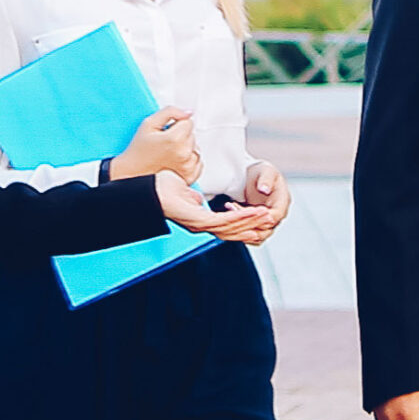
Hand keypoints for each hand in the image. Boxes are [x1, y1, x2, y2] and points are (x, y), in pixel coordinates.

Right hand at [111, 106, 199, 182]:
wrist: (133, 173)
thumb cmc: (138, 150)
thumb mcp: (148, 124)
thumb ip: (170, 112)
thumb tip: (188, 112)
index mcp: (175, 139)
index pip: (188, 121)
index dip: (176, 124)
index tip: (166, 131)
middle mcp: (184, 154)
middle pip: (192, 134)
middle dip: (181, 136)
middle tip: (165, 142)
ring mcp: (188, 167)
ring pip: (196, 148)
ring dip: (186, 148)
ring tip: (169, 153)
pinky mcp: (190, 177)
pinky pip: (199, 163)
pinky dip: (190, 161)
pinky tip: (176, 161)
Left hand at [153, 169, 270, 236]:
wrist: (148, 190)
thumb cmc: (162, 188)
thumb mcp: (183, 193)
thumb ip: (193, 199)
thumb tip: (197, 200)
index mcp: (198, 221)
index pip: (226, 225)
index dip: (243, 223)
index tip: (258, 219)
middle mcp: (200, 226)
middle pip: (232, 230)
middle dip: (252, 224)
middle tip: (270, 219)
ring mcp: (198, 225)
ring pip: (230, 226)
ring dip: (250, 220)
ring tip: (266, 215)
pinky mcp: (195, 220)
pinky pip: (221, 220)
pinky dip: (238, 216)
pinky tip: (250, 212)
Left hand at [224, 161, 290, 245]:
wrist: (254, 177)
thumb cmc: (262, 172)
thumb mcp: (266, 171)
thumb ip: (266, 180)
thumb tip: (264, 189)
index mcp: (282, 203)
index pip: (274, 217)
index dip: (260, 215)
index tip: (245, 207)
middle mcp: (276, 216)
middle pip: (265, 230)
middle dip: (247, 221)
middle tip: (231, 206)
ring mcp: (267, 224)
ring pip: (257, 237)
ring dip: (241, 227)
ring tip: (228, 210)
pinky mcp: (257, 227)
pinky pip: (250, 237)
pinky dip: (239, 232)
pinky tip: (229, 220)